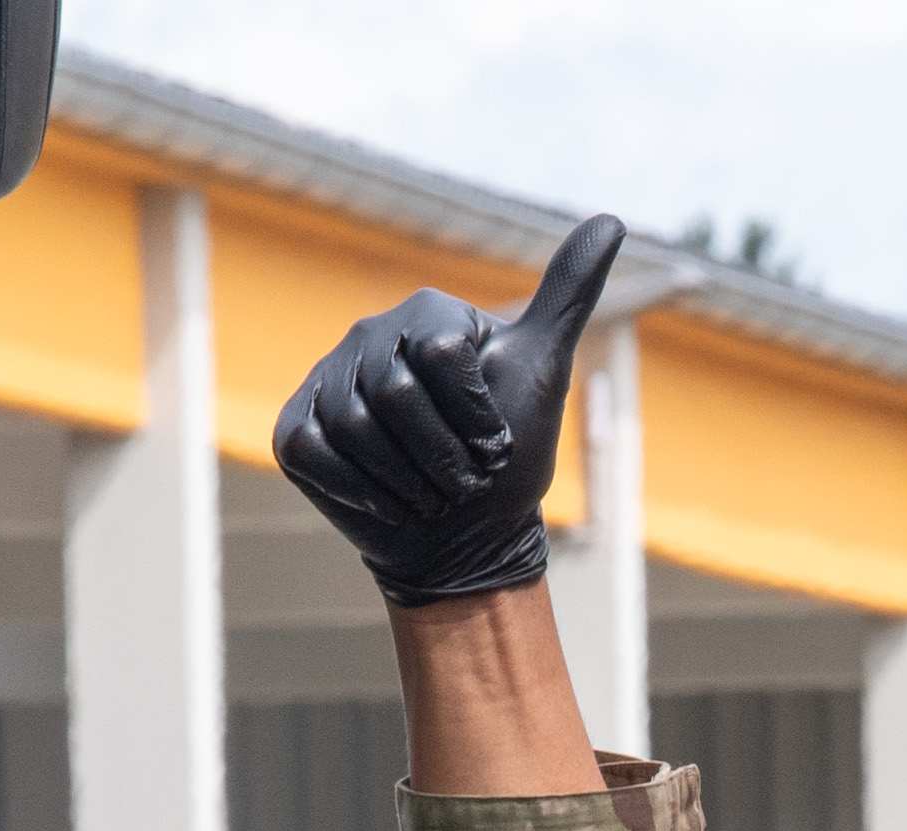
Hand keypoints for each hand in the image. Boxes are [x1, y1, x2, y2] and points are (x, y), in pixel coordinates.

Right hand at [273, 212, 626, 607]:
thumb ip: (569, 296)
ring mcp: (327, 380)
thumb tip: (611, 219)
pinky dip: (358, 489)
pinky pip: (313, 451)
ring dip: (405, 480)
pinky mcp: (295, 428)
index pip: (441, 355)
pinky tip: (387, 501)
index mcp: (427, 315)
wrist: (463, 535)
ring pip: (353, 427)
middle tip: (463, 484)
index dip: (474, 417)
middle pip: (394, 394)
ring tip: (430, 497)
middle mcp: (370, 335)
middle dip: (440, 456)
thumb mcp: (544, 371)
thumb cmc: (504, 456)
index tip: (496, 446)